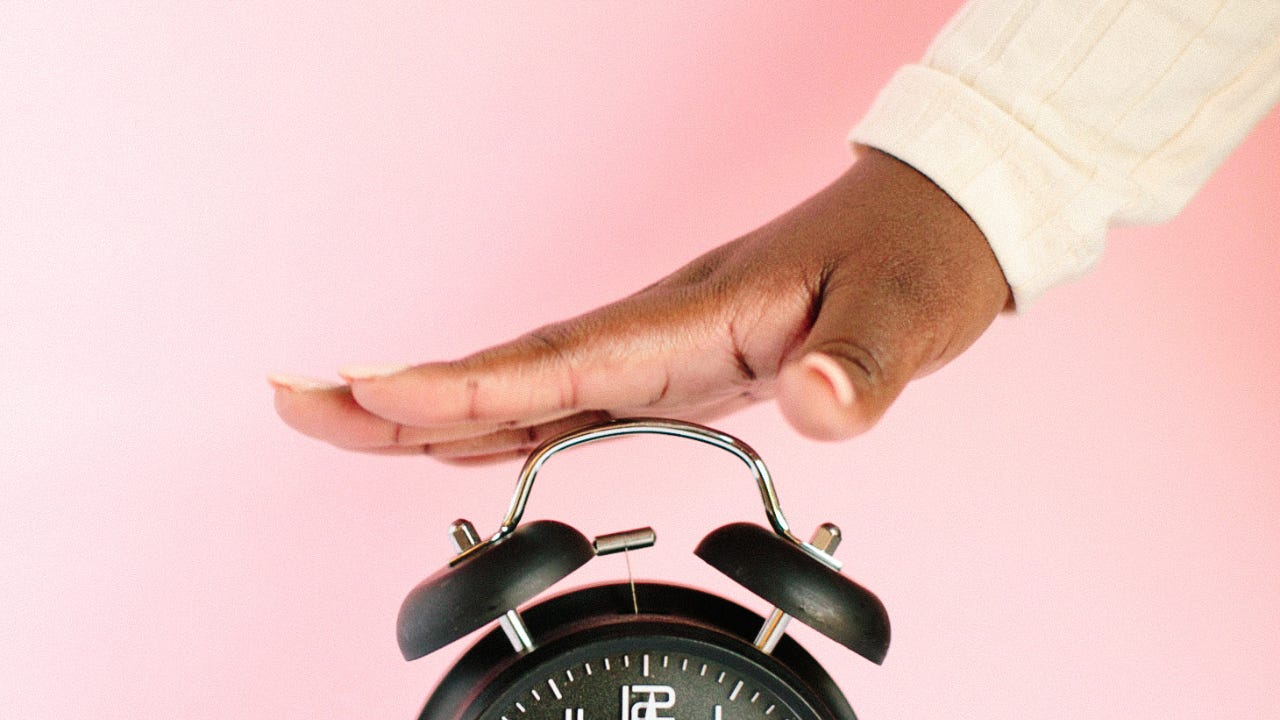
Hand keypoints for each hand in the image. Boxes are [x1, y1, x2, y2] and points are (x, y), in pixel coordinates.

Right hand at [270, 149, 1011, 462]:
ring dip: (434, 406)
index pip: (560, 356)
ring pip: (527, 381)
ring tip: (342, 420)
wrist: (934, 227)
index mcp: (696, 314)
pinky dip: (504, 418)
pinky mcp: (677, 363)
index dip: (466, 384)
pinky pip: (570, 395)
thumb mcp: (905, 314)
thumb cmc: (914, 262)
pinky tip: (463, 442)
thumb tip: (815, 405)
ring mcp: (660, 344)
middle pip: (512, 367)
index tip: (371, 392)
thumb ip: (860, 366)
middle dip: (404, 392)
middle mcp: (659, 327)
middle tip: (297, 402)